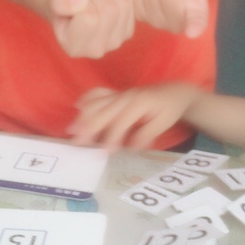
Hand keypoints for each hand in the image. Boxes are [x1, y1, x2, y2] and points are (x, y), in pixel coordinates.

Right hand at [48, 0, 134, 58]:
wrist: (75, 9)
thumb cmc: (64, 7)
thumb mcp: (55, 1)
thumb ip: (62, 2)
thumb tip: (81, 1)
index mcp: (74, 48)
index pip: (89, 17)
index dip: (82, 2)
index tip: (74, 6)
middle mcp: (96, 51)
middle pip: (109, 10)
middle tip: (85, 2)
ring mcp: (115, 43)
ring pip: (120, 6)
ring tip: (93, 3)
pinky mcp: (127, 32)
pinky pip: (128, 3)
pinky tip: (104, 4)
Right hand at [70, 82, 201, 147]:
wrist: (172, 92)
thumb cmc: (168, 109)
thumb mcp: (163, 123)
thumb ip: (146, 134)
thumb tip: (131, 147)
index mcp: (138, 103)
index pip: (121, 122)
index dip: (111, 137)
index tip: (103, 152)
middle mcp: (125, 96)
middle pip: (103, 111)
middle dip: (89, 127)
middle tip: (76, 143)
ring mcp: (118, 93)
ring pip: (96, 102)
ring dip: (83, 116)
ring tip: (72, 130)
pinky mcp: (114, 93)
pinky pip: (97, 93)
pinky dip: (87, 100)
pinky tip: (77, 108)